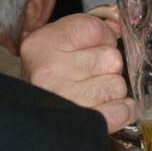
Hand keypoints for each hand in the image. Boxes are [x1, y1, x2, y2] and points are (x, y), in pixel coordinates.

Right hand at [21, 9, 134, 133]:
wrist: (30, 113)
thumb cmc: (50, 74)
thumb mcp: (59, 41)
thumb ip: (91, 28)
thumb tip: (118, 27)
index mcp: (43, 43)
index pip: (97, 30)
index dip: (103, 39)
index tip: (90, 49)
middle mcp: (50, 71)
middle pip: (112, 59)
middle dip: (108, 67)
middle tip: (90, 74)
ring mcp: (64, 99)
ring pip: (118, 85)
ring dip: (112, 90)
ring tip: (92, 91)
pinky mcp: (81, 122)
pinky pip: (121, 111)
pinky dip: (121, 110)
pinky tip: (107, 106)